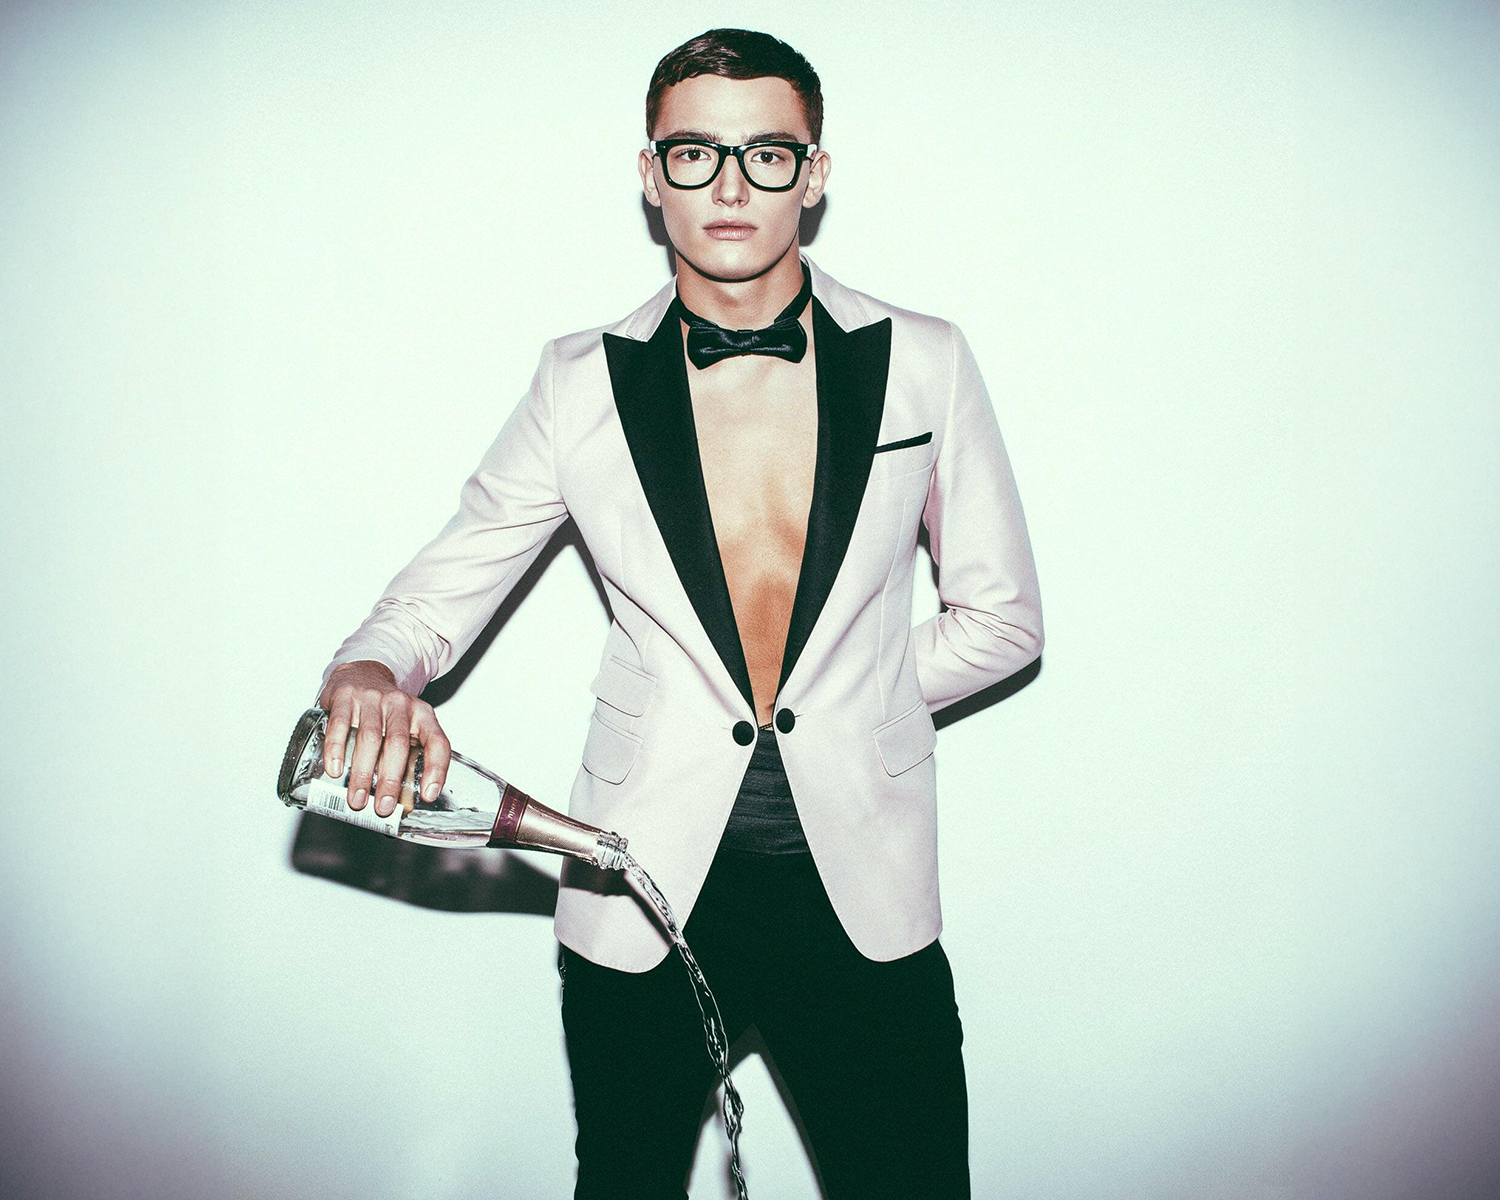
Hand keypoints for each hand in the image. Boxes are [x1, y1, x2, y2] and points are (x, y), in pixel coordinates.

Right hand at [316, 661, 452, 817]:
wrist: (362, 673)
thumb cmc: (386, 711)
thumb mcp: (407, 726)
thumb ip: (408, 757)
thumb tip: (403, 803)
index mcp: (422, 714)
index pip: (437, 742)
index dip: (436, 770)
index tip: (428, 794)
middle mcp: (400, 705)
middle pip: (398, 745)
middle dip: (391, 780)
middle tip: (384, 806)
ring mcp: (372, 699)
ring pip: (369, 738)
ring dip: (362, 773)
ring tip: (358, 799)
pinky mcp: (345, 697)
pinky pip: (340, 725)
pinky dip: (336, 750)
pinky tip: (334, 770)